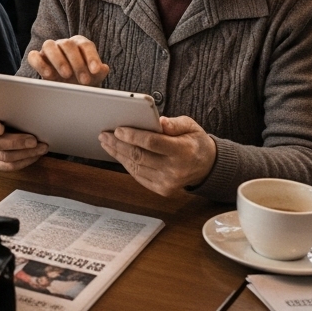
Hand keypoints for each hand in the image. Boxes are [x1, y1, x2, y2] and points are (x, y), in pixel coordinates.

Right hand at [0, 109, 47, 171]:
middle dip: (18, 143)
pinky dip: (24, 162)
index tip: (1, 128)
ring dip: (26, 154)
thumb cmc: (3, 115)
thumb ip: (7, 110)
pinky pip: (9, 166)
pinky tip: (34, 156)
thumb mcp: (1, 108)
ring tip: (41, 148)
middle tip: (34, 141)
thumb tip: (24, 108)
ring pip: (6, 157)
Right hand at [25, 36, 108, 86]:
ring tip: (67, 75)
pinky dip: (39, 63)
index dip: (91, 57)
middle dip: (77, 63)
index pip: (85, 45)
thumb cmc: (81, 80)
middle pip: (68, 45)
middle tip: (84, 80)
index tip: (96, 71)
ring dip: (58, 60)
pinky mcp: (37, 58)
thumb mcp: (93, 78)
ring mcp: (49, 50)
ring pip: (49, 45)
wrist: (67, 89)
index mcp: (79, 44)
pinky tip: (48, 75)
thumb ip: (99, 72)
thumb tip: (103, 68)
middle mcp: (64, 44)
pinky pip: (33, 56)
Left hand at [98, 116, 216, 196]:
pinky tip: (118, 154)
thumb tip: (159, 121)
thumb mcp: (190, 126)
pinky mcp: (163, 190)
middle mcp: (175, 169)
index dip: (133, 136)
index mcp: (183, 151)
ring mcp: (168, 182)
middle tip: (104, 134)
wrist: (207, 166)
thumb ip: (174, 123)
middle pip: (139, 156)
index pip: (152, 143)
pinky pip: (139, 176)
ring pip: (136, 167)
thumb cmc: (194, 142)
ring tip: (106, 143)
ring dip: (118, 154)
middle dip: (118, 144)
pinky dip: (126, 164)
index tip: (117, 129)